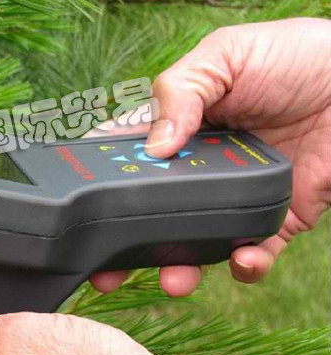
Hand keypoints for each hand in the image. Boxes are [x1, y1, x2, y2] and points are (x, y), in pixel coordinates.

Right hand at [88, 18, 330, 296]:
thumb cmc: (294, 56)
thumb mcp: (225, 56)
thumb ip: (181, 93)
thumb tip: (156, 148)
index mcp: (181, 126)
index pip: (129, 156)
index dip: (101, 180)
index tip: (78, 205)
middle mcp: (201, 167)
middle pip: (154, 210)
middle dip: (126, 241)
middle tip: (106, 269)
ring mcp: (235, 194)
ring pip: (196, 240)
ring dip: (179, 265)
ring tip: (172, 279)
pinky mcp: (275, 216)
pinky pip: (255, 250)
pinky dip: (246, 264)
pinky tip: (243, 258)